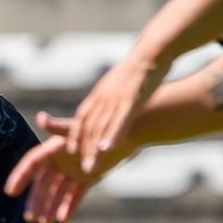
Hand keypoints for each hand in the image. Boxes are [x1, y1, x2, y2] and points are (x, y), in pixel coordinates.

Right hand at [4, 114, 119, 222]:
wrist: (128, 135)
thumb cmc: (102, 127)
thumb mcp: (79, 128)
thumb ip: (59, 127)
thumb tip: (41, 118)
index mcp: (55, 147)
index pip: (32, 163)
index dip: (20, 177)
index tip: (10, 192)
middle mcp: (61, 160)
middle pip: (43, 183)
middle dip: (36, 201)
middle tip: (30, 219)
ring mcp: (74, 171)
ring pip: (58, 192)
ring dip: (51, 207)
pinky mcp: (88, 179)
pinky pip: (76, 195)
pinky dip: (70, 206)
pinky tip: (63, 219)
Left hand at [71, 52, 162, 172]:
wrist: (151, 52)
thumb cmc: (139, 70)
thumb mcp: (120, 85)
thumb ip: (112, 98)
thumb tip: (110, 109)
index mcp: (100, 94)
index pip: (82, 118)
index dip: (75, 134)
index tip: (70, 150)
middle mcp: (103, 98)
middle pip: (89, 127)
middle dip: (85, 149)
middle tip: (84, 169)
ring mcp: (115, 99)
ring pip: (101, 126)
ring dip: (95, 148)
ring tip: (91, 167)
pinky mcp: (131, 99)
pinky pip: (119, 120)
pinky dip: (113, 134)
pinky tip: (108, 148)